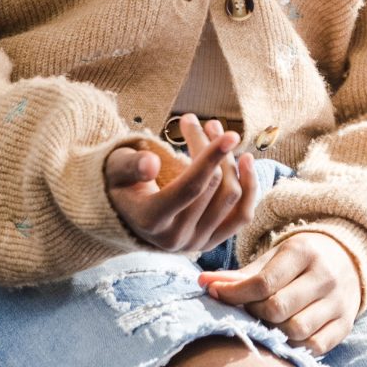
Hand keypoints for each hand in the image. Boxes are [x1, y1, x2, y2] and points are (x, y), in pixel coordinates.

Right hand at [103, 116, 253, 254]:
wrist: (128, 213)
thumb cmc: (122, 182)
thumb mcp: (116, 169)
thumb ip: (131, 165)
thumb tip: (151, 164)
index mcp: (151, 220)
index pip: (189, 188)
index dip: (210, 159)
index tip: (230, 134)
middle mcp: (175, 238)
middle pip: (213, 185)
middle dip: (214, 149)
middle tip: (209, 124)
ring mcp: (196, 243)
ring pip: (231, 197)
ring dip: (232, 161)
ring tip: (221, 134)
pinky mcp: (212, 242)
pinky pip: (242, 216)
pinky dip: (250, 188)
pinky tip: (246, 160)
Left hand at [202, 231, 364, 354]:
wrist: (347, 260)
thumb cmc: (299, 262)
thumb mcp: (272, 259)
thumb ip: (239, 275)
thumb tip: (203, 283)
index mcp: (303, 252)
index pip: (263, 283)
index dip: (234, 295)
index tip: (216, 295)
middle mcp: (324, 275)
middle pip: (278, 309)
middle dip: (255, 314)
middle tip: (249, 310)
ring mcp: (338, 302)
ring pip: (296, 330)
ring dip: (274, 332)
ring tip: (267, 323)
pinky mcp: (345, 325)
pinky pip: (314, 346)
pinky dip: (295, 347)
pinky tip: (285, 336)